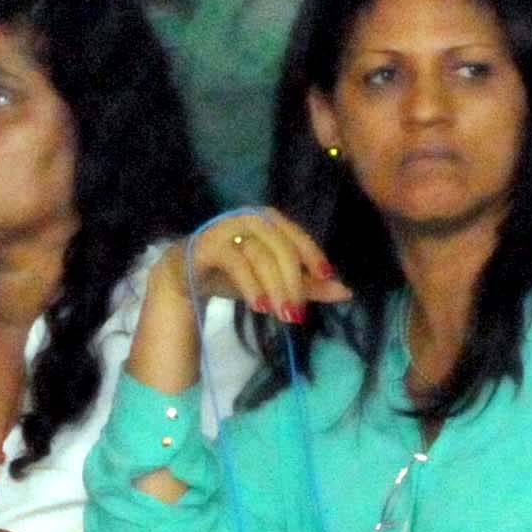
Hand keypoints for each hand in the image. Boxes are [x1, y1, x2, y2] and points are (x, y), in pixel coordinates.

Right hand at [183, 210, 347, 324]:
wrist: (184, 276)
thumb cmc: (235, 274)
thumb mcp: (274, 281)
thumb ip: (308, 286)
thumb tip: (346, 292)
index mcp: (269, 221)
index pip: (297, 236)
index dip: (313, 255)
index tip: (327, 277)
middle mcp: (249, 218)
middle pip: (281, 248)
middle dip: (293, 282)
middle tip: (297, 313)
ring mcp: (226, 228)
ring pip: (260, 255)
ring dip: (274, 287)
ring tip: (282, 313)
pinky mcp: (207, 244)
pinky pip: (235, 261)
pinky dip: (251, 285)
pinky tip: (259, 306)